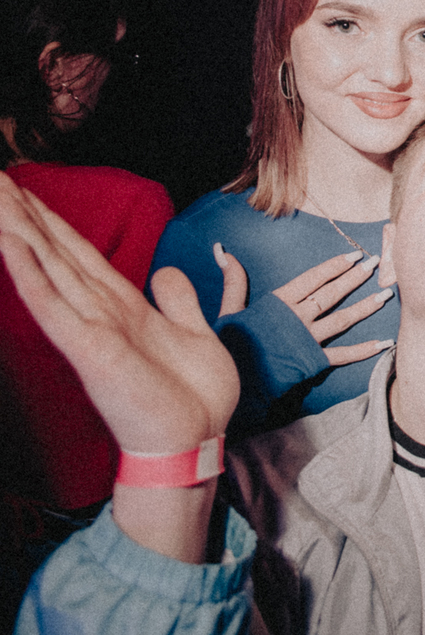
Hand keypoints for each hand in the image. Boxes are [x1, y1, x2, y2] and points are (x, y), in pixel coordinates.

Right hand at [0, 171, 237, 453]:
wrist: (195, 444)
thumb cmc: (194, 400)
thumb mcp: (197, 334)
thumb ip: (180, 301)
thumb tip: (165, 272)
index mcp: (122, 306)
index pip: (78, 252)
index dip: (52, 220)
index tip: (24, 190)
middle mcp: (99, 312)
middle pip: (55, 250)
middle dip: (24, 213)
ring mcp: (90, 329)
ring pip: (47, 268)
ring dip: (19, 231)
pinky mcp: (89, 349)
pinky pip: (53, 306)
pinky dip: (32, 275)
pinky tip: (10, 246)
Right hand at [214, 243, 395, 366]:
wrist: (233, 380)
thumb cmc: (229, 345)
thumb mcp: (229, 309)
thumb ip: (233, 281)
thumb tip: (224, 251)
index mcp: (279, 303)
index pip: (313, 278)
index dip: (334, 266)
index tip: (353, 256)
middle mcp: (298, 318)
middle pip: (332, 294)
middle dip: (355, 278)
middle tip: (377, 263)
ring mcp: (308, 340)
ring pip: (342, 320)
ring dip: (365, 307)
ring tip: (386, 295)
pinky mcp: (312, 361)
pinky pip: (343, 355)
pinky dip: (364, 350)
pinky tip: (383, 343)